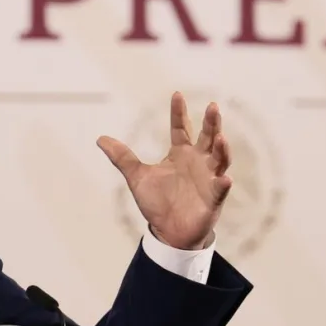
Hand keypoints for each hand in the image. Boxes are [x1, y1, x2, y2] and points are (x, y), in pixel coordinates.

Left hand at [97, 92, 231, 250]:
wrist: (168, 231)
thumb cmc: (157, 201)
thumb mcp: (137, 176)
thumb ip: (122, 157)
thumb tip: (100, 139)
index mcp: (180, 154)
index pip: (180, 128)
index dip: (178, 112)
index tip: (176, 94)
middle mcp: (198, 162)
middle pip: (207, 137)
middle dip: (211, 123)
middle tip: (212, 106)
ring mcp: (209, 179)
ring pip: (220, 159)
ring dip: (222, 149)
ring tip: (220, 138)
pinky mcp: (214, 199)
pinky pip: (221, 189)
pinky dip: (223, 184)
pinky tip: (224, 179)